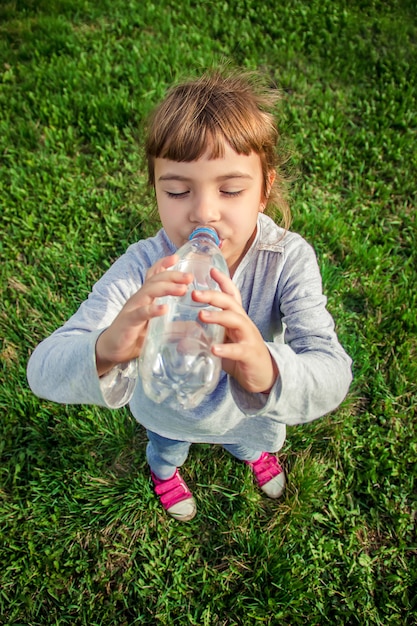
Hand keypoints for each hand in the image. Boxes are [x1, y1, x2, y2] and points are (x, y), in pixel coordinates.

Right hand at [95, 255, 192, 375]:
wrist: (110, 349)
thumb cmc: (134, 336)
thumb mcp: (156, 328)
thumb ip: (173, 325)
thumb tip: (194, 325)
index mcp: (145, 298)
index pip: (153, 276)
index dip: (163, 265)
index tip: (177, 257)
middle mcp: (139, 298)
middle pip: (155, 280)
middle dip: (173, 276)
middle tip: (189, 277)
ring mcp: (132, 308)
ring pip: (149, 291)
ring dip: (167, 288)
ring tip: (183, 289)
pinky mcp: (128, 321)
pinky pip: (141, 313)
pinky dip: (153, 310)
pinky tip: (164, 309)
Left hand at [193, 267, 278, 393]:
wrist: (263, 376)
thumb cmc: (240, 356)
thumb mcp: (223, 342)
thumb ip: (205, 339)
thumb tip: (179, 340)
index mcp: (237, 318)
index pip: (232, 295)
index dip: (223, 281)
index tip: (210, 270)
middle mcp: (244, 323)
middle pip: (230, 303)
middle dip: (213, 296)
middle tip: (193, 293)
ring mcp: (249, 338)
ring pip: (236, 320)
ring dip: (218, 316)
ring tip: (201, 315)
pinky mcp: (250, 354)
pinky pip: (238, 349)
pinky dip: (226, 348)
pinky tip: (213, 349)